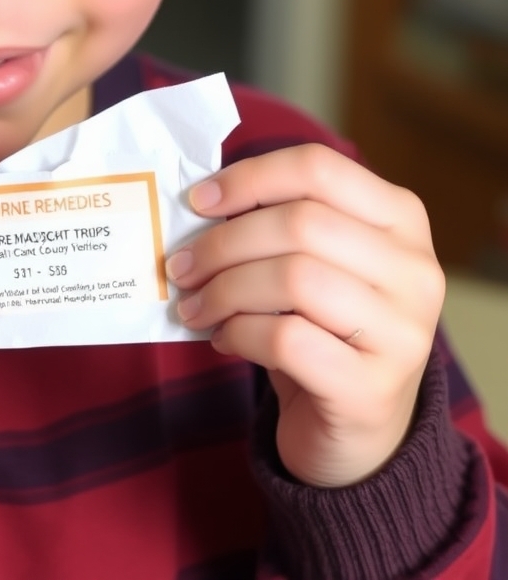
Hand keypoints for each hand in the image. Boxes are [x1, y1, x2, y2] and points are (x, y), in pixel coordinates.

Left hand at [166, 143, 443, 487]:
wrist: (358, 430)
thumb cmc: (323, 327)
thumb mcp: (312, 262)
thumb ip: (275, 224)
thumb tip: (200, 202)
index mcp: (401, 219)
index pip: (318, 168)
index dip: (249, 178)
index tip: (198, 200)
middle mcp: (416, 270)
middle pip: (299, 223)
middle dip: (224, 243)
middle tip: (182, 266)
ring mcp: (403, 332)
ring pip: (293, 278)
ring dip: (224, 290)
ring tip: (194, 306)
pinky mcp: (372, 388)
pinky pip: (286, 339)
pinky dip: (239, 333)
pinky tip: (223, 338)